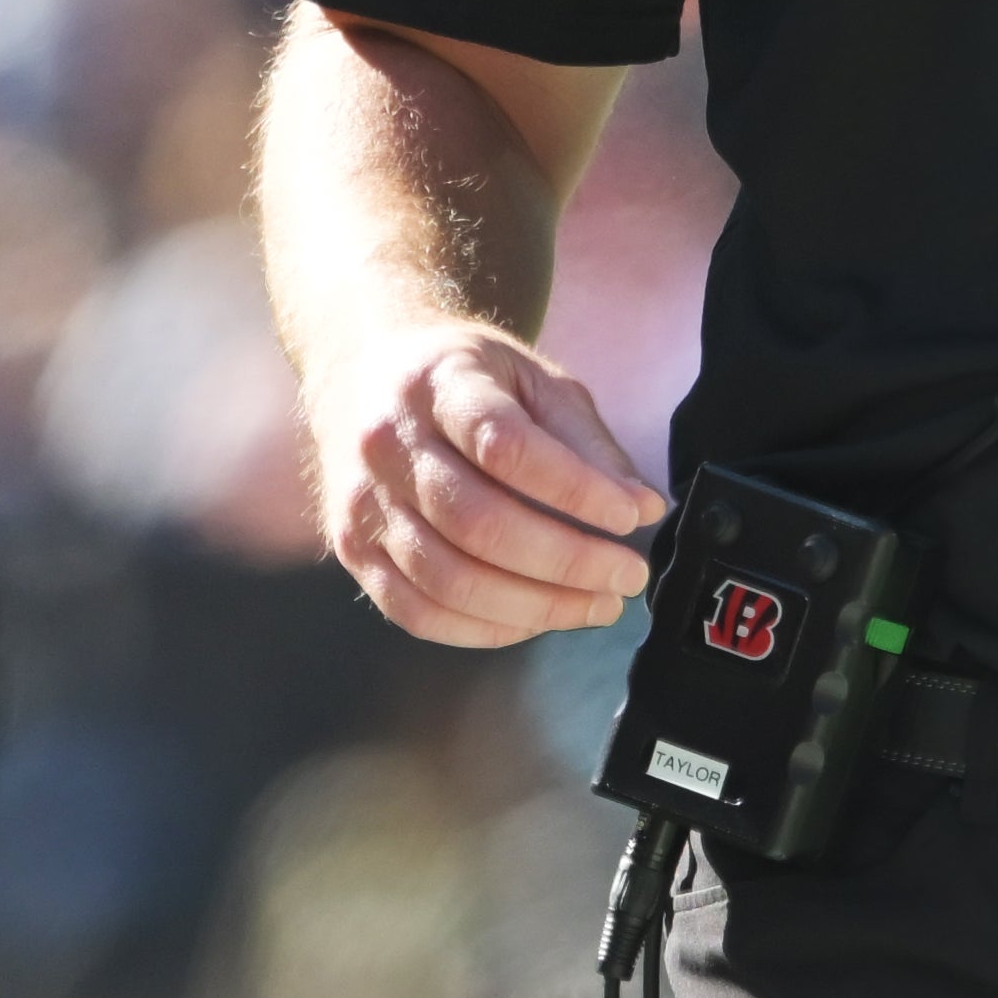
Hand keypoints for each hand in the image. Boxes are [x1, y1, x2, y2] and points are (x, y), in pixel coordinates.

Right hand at [308, 319, 663, 645]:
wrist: (363, 369)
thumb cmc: (463, 378)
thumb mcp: (529, 378)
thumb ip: (585, 441)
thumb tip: (644, 506)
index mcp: (437, 384)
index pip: (507, 446)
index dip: (575, 490)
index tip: (632, 515)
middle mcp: (388, 444)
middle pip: (478, 523)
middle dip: (567, 561)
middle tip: (628, 575)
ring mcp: (363, 503)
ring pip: (449, 580)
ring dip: (536, 606)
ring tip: (597, 604)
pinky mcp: (352, 550)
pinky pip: (418, 613)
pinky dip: (485, 628)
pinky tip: (536, 619)